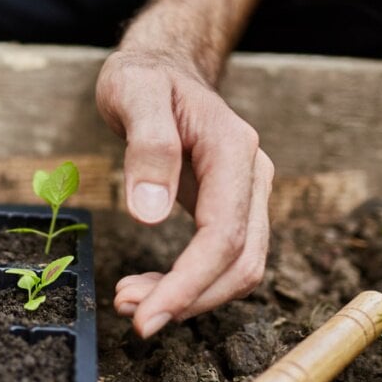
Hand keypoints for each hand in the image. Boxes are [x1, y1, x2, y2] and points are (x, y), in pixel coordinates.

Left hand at [96, 49, 273, 337]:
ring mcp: (246, 193)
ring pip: (237, 268)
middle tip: (131, 317)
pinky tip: (148, 287)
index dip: (188, 285)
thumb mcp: (132, 94)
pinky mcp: (230, 207)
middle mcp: (251, 176)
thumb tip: (150, 215)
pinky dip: (189, 283)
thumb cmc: (145, 76)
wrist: (163, 65)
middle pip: (240, 262)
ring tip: (130, 300)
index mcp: (233, 150)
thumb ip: (146, 148)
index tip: (145, 316)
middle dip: (187, 299)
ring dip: (189, 297)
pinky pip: (222, 259)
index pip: (222, 236)